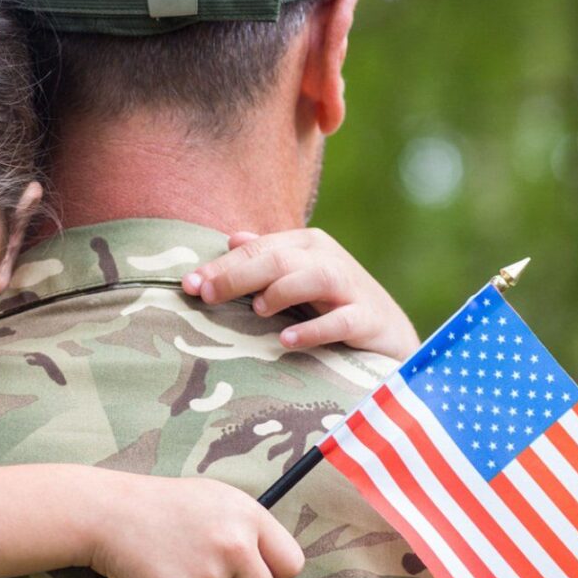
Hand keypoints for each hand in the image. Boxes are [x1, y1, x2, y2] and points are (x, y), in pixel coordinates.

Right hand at [87, 474, 304, 577]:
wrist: (105, 512)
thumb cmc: (160, 507)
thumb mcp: (213, 500)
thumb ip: (246, 530)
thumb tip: (273, 571)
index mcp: (249, 516)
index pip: (291, 564)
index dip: (271, 577)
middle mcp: (236, 545)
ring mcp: (209, 573)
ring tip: (175, 575)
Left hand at [181, 229, 419, 361]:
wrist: (390, 334)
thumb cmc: (332, 303)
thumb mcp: (297, 277)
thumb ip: (266, 259)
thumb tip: (230, 238)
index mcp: (306, 244)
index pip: (256, 248)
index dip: (221, 266)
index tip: (188, 285)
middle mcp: (327, 259)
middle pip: (278, 259)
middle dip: (237, 276)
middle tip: (205, 296)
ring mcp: (351, 288)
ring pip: (313, 278)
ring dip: (280, 292)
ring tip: (256, 310)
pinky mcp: (368, 319)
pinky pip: (341, 321)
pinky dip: (314, 329)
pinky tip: (287, 340)